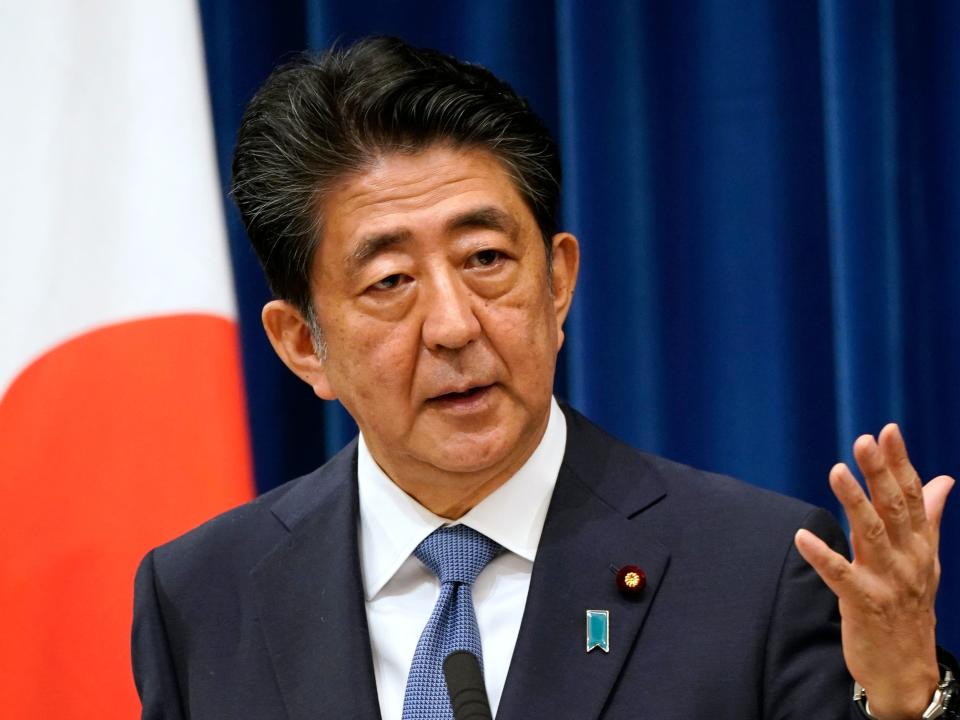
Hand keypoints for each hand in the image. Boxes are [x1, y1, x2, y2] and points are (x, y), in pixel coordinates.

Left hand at [794, 424, 953, 719]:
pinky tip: (802, 537)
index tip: (887, 430)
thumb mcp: (924, 559)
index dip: (900, 462)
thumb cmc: (910, 606)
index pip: (911, 496)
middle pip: (894, 508)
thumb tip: (944, 479)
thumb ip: (927, 517)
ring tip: (837, 471)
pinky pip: (841, 577)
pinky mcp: (864, 605)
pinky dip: (822, 556)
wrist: (908, 669)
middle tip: (864, 440)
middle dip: (880, 472)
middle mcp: (908, 559)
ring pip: (871, 535)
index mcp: (919, 545)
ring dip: (854, 502)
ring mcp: (888, 582)